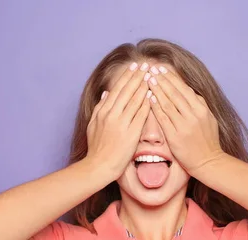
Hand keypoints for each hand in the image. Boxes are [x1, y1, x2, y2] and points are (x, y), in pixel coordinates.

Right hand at [86, 62, 150, 178]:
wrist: (99, 166)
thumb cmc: (97, 148)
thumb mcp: (93, 125)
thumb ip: (100, 107)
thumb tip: (106, 93)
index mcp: (103, 111)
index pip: (117, 89)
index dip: (127, 76)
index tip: (134, 66)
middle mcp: (112, 114)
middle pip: (127, 91)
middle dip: (137, 76)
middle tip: (146, 64)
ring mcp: (121, 123)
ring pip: (135, 100)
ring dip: (144, 86)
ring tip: (152, 75)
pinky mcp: (131, 133)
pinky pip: (141, 115)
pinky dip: (147, 103)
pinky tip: (153, 95)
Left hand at [146, 65, 224, 173]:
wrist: (208, 162)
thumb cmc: (208, 140)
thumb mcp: (209, 118)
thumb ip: (199, 103)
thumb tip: (188, 89)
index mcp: (201, 108)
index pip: (183, 88)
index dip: (171, 77)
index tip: (161, 68)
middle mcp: (193, 115)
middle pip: (174, 93)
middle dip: (162, 79)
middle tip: (151, 68)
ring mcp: (183, 125)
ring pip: (167, 103)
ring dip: (156, 90)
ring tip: (148, 79)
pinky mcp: (175, 136)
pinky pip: (163, 118)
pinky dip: (155, 107)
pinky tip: (149, 98)